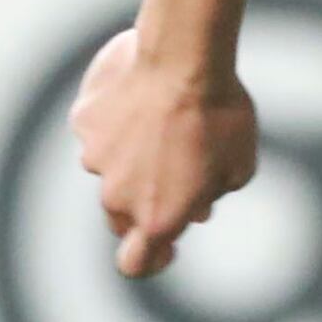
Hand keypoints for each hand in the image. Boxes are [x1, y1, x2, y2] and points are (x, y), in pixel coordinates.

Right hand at [72, 28, 258, 279]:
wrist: (184, 57)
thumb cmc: (221, 115)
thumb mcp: (238, 167)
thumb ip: (211, 195)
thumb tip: (197, 205)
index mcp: (156, 218)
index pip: (135, 264)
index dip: (149, 261)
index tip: (165, 247)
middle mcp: (118, 195)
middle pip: (120, 216)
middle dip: (142, 203)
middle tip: (174, 171)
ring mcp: (94, 157)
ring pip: (108, 168)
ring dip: (129, 155)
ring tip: (161, 117)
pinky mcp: (83, 120)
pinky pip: (97, 128)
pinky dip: (114, 118)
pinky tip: (140, 92)